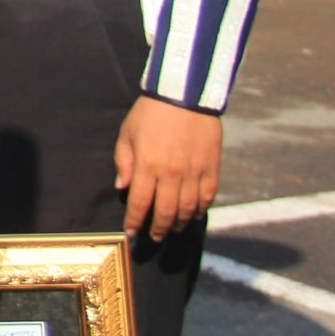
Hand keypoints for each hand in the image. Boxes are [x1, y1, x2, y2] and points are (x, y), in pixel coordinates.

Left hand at [114, 96, 223, 240]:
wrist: (184, 96)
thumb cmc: (150, 113)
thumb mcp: (128, 133)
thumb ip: (124, 162)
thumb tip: (122, 189)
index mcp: (148, 165)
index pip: (140, 203)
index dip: (135, 222)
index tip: (131, 235)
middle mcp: (172, 174)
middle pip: (166, 212)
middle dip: (158, 229)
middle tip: (153, 239)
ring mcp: (195, 173)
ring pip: (188, 209)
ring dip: (179, 224)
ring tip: (172, 230)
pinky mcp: (212, 168)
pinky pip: (208, 197)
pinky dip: (201, 210)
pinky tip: (194, 216)